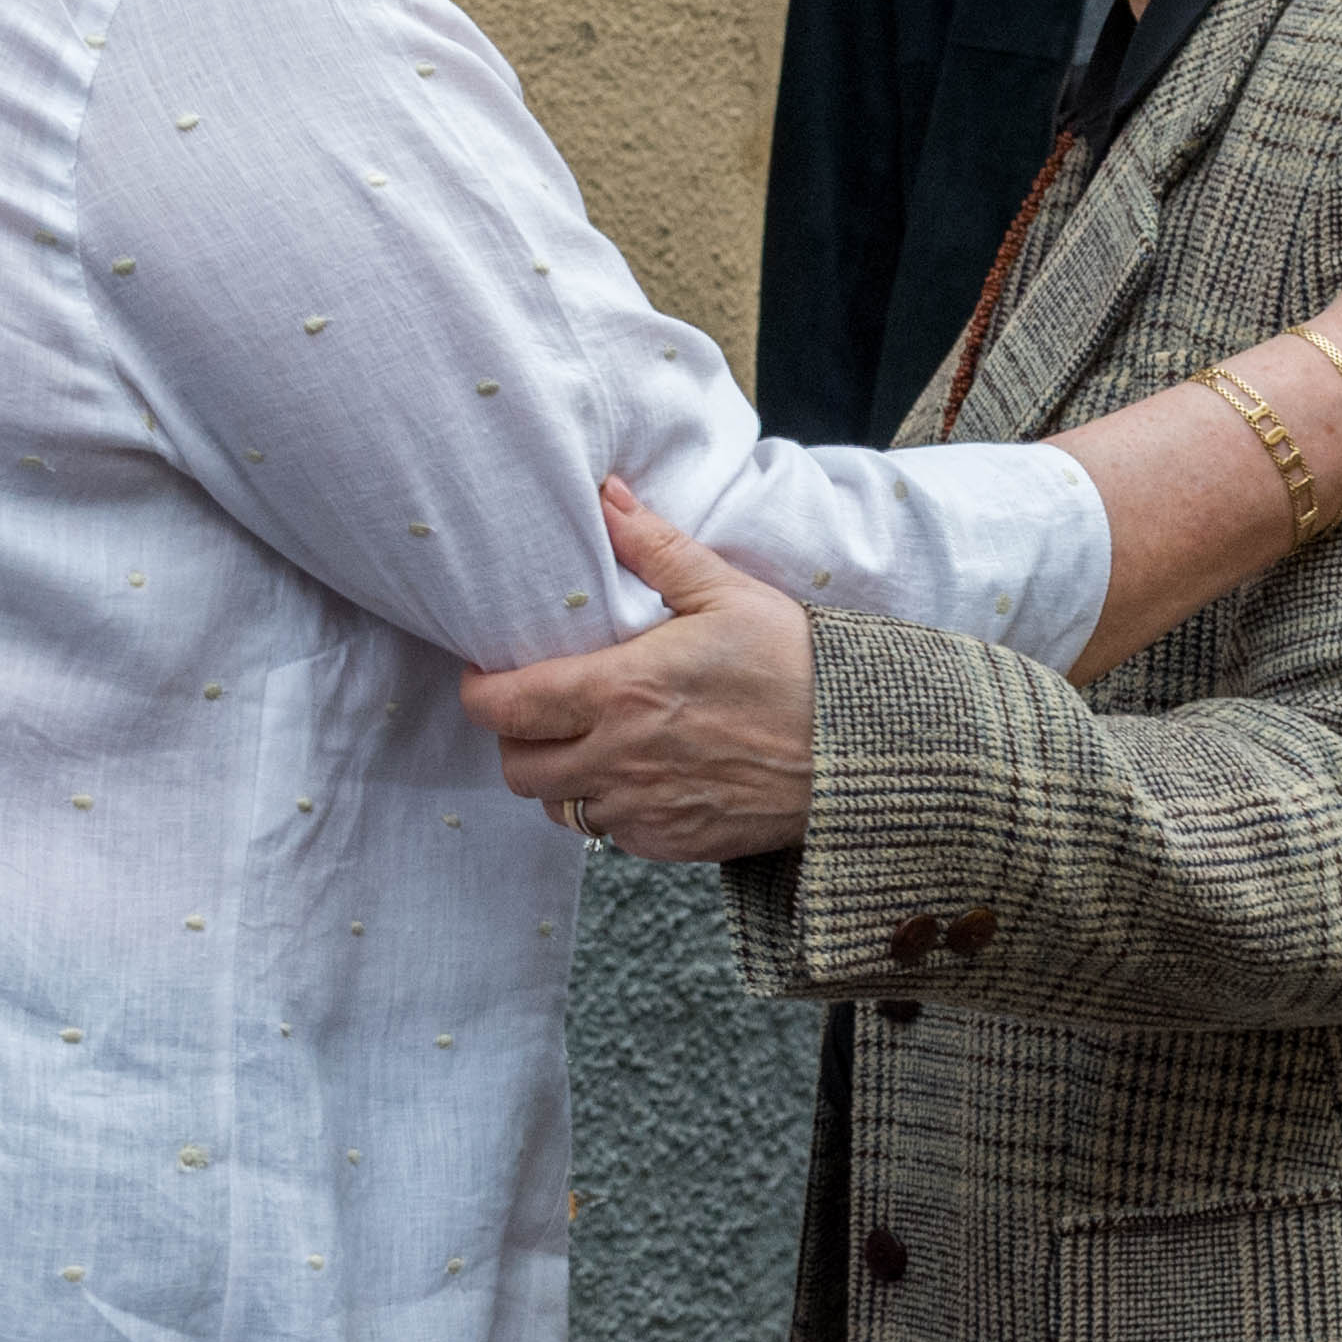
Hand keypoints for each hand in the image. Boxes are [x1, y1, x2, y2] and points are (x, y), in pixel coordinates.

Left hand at [459, 484, 818, 861]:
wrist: (860, 753)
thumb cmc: (799, 666)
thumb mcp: (727, 592)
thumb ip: (655, 548)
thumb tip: (606, 497)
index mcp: (622, 690)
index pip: (506, 707)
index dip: (480, 693)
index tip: (486, 675)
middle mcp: (620, 758)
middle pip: (518, 768)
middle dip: (513, 740)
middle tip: (536, 711)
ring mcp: (644, 809)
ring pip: (559, 808)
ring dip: (560, 778)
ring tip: (586, 744)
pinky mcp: (672, 844)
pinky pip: (612, 834)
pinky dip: (611, 807)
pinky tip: (641, 774)